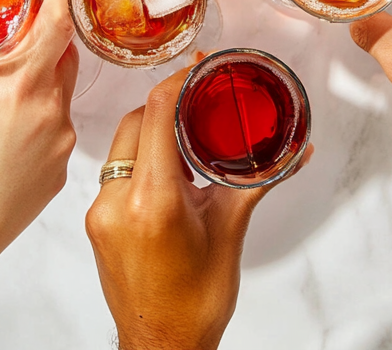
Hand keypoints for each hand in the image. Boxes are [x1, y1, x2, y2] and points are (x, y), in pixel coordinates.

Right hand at [0, 0, 78, 348]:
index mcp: (20, 85)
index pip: (57, 21)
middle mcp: (52, 111)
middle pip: (62, 55)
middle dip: (43, 40)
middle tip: (12, 38)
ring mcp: (62, 144)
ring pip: (58, 93)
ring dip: (36, 83)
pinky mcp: (62, 171)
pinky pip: (55, 129)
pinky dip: (36, 121)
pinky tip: (1, 141)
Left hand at [85, 68, 307, 349]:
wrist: (162, 345)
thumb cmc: (196, 301)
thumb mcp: (232, 230)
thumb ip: (260, 179)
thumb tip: (295, 150)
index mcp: (154, 200)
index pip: (157, 113)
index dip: (177, 81)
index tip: (198, 68)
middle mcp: (118, 201)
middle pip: (136, 121)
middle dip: (166, 106)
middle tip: (198, 103)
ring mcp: (100, 212)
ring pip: (123, 145)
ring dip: (152, 133)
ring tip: (188, 141)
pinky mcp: (95, 222)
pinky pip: (116, 171)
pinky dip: (141, 160)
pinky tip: (169, 173)